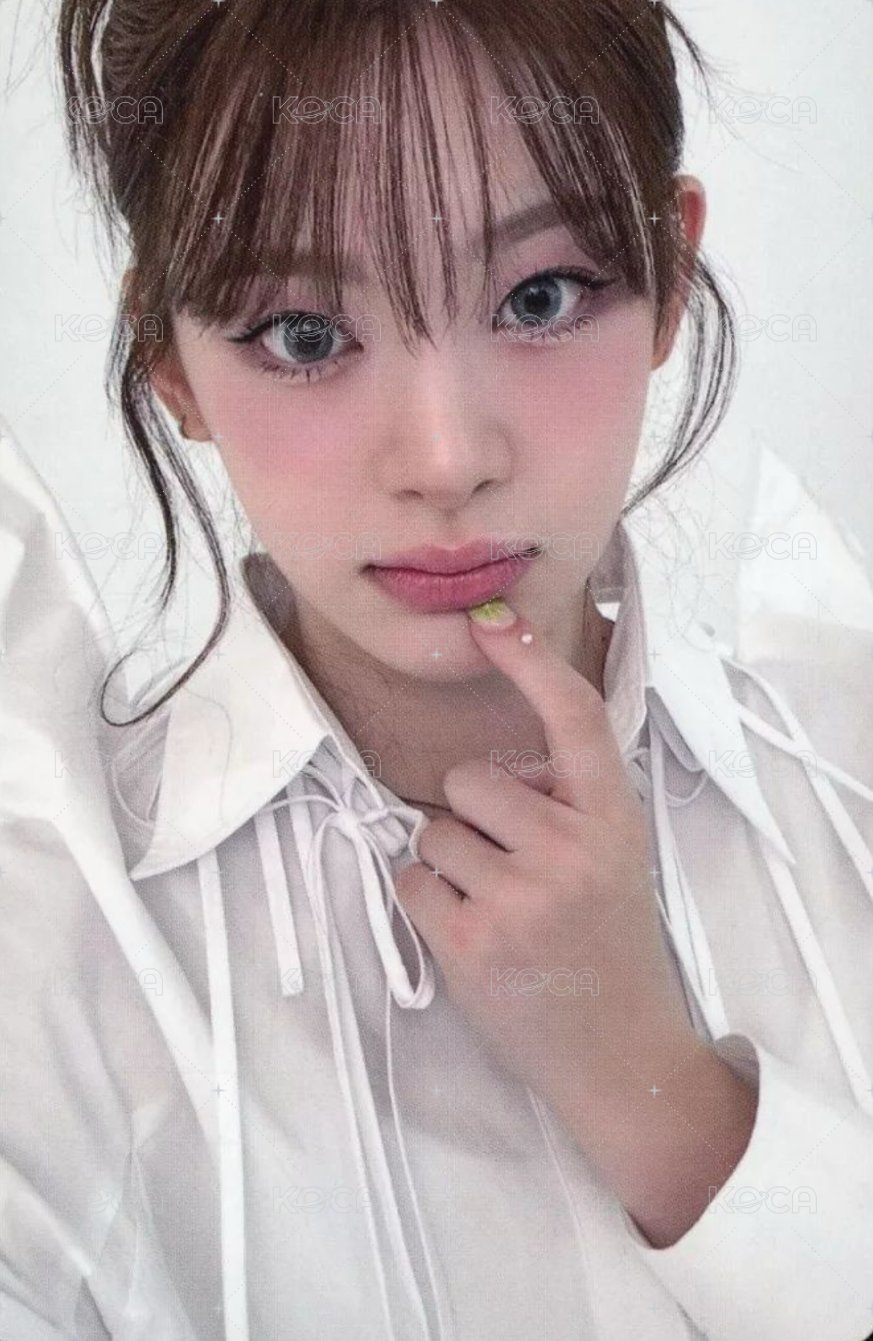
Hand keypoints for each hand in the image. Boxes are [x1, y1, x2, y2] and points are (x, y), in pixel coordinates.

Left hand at [393, 597, 703, 1152]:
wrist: (621, 1054)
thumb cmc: (608, 945)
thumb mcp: (614, 857)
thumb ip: (566, 804)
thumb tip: (489, 765)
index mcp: (611, 818)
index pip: (574, 718)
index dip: (529, 663)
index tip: (489, 621)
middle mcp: (569, 849)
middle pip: (467, 780)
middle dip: (471, 815)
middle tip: (510, 867)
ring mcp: (519, 898)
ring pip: (431, 833)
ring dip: (448, 864)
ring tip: (496, 908)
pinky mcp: (472, 943)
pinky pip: (410, 882)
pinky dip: (427, 903)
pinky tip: (472, 935)